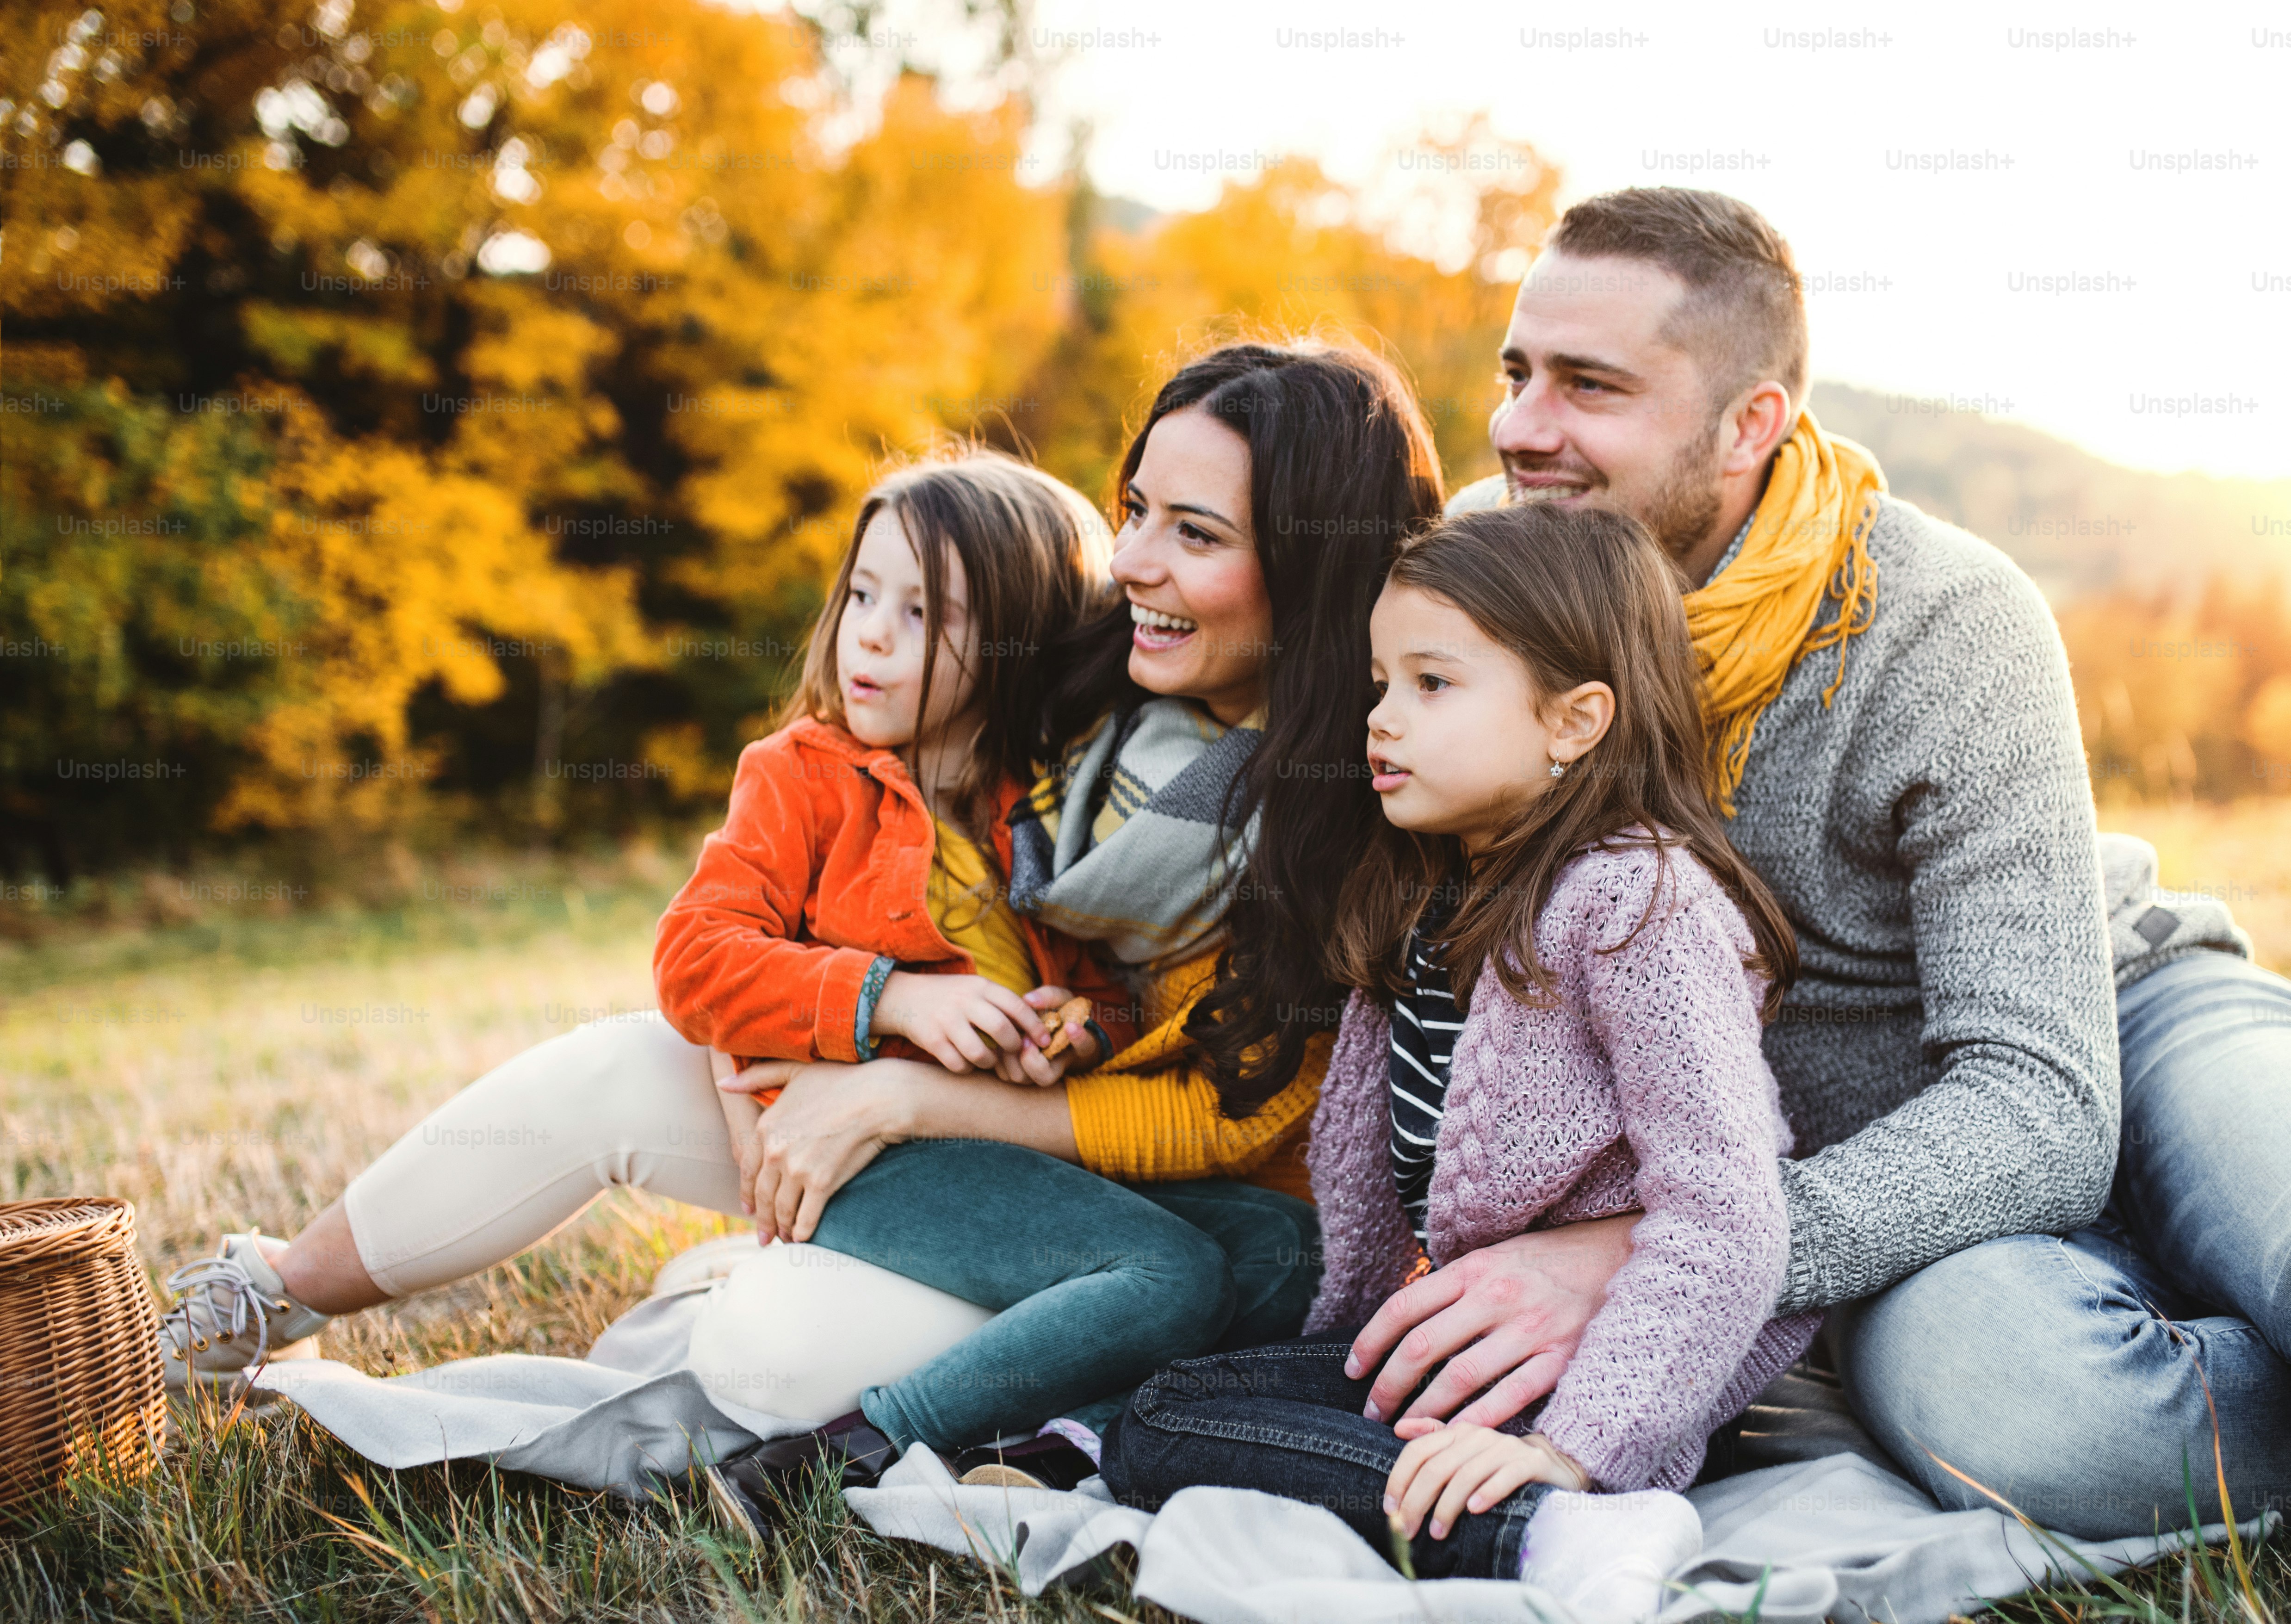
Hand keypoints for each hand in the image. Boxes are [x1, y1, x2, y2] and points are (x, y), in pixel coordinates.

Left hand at [737, 1060, 915, 1242]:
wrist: (877, 1097)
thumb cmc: (840, 1080)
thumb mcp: (793, 1070)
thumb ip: (756, 1076)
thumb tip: (724, 1083)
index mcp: (766, 1126)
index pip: (748, 1169)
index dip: (747, 1192)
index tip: (748, 1208)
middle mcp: (776, 1151)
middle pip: (763, 1194)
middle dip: (762, 1219)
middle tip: (764, 1235)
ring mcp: (797, 1170)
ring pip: (782, 1209)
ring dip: (781, 1227)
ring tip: (783, 1238)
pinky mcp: (821, 1183)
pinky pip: (806, 1216)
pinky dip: (803, 1232)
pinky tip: (802, 1239)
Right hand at [871, 971, 1046, 1074]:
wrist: (904, 997)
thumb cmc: (950, 996)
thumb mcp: (975, 988)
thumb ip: (1000, 1002)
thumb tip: (1035, 1023)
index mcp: (980, 986)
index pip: (1016, 1005)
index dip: (1035, 1026)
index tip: (1044, 1040)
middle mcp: (964, 1001)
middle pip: (1001, 1028)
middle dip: (1013, 1046)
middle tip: (1014, 1052)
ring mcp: (946, 1020)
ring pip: (979, 1052)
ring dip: (990, 1062)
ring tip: (989, 1060)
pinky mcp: (931, 1039)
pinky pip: (957, 1064)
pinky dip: (967, 1069)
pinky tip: (966, 1063)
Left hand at [1004, 986, 1099, 1085]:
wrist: (1045, 1023)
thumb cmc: (1057, 1011)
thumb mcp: (1060, 999)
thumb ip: (1049, 996)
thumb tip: (1028, 999)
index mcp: (1076, 1045)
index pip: (1085, 1046)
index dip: (1079, 1039)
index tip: (1071, 1025)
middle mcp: (1056, 1065)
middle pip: (1044, 1077)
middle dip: (1032, 1059)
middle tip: (1026, 1039)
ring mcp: (1034, 1072)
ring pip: (1021, 1078)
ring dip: (1012, 1057)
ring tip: (1010, 1036)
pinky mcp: (1016, 1071)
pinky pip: (1004, 1073)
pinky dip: (999, 1058)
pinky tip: (999, 1039)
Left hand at [1347, 1214, 1638, 1429]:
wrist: (1616, 1256)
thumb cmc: (1545, 1261)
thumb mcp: (1494, 1257)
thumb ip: (1454, 1286)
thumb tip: (1405, 1320)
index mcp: (1473, 1269)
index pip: (1405, 1307)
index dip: (1371, 1341)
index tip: (1354, 1369)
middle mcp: (1496, 1297)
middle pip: (1424, 1347)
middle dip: (1389, 1384)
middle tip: (1371, 1409)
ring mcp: (1530, 1329)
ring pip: (1461, 1378)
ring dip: (1424, 1410)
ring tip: (1403, 1428)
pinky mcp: (1560, 1358)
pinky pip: (1510, 1397)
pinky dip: (1477, 1420)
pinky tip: (1453, 1437)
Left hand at [1384, 1423, 1587, 1539]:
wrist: (1556, 1464)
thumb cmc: (1500, 1466)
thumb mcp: (1465, 1452)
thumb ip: (1433, 1439)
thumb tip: (1399, 1429)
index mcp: (1458, 1432)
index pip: (1418, 1451)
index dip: (1399, 1479)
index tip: (1389, 1509)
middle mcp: (1479, 1436)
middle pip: (1437, 1467)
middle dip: (1417, 1501)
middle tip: (1407, 1530)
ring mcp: (1506, 1448)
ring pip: (1466, 1475)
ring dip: (1447, 1507)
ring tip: (1437, 1532)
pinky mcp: (1531, 1464)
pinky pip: (1505, 1477)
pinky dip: (1487, 1493)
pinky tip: (1474, 1511)